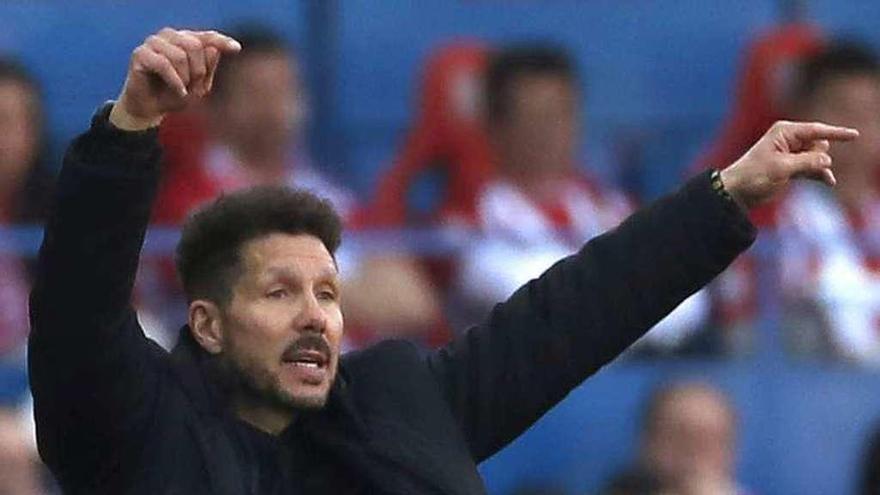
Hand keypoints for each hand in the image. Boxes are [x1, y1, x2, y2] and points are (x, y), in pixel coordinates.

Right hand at [109, 28, 240, 130]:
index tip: (237, 49)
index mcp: (186, 40)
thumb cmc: (176, 95)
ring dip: (185, 77)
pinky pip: (163, 64)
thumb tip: (214, 50)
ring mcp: (154, 42)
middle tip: (194, 87)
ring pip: (179, 55)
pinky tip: (179, 91)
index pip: (207, 36)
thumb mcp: (199, 86)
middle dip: (199, 70)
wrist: (151, 109)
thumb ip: (208, 68)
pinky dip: (174, 81)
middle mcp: (170, 36)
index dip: (222, 41)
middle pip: (194, 45)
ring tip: (183, 90)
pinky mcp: (140, 54)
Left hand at [720, 120, 858, 209]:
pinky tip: (828, 182)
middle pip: (819, 144)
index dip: (836, 133)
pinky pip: (813, 169)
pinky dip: (820, 174)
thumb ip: (806, 162)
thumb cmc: (753, 176)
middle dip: (818, 157)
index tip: (855, 135)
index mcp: (784, 132)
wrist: (737, 193)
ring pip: (818, 158)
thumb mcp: (781, 168)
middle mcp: (789, 140)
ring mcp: (791, 154)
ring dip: (821, 168)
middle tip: (798, 168)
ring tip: (822, 178)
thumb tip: (827, 161)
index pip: (816, 130)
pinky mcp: (792, 168)